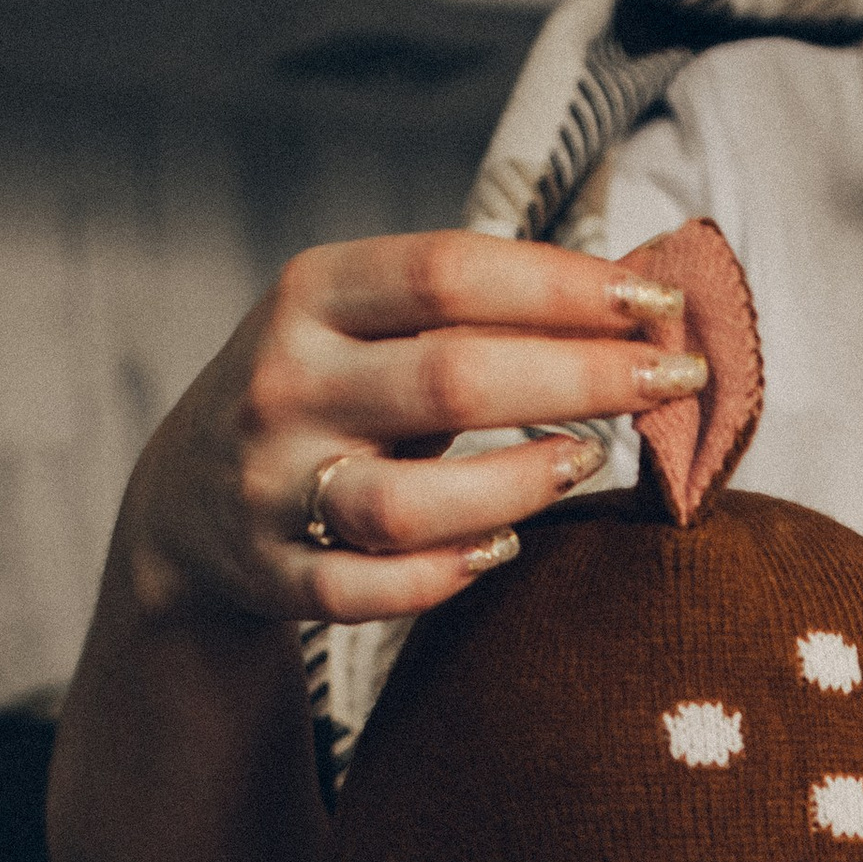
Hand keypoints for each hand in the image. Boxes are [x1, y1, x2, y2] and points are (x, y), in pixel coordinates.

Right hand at [116, 231, 710, 632]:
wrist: (188, 498)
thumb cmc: (331, 394)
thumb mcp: (366, 323)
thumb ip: (474, 312)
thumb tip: (640, 300)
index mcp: (312, 294)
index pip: (448, 271)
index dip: (564, 285)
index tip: (660, 301)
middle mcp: (285, 383)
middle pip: (451, 379)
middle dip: (583, 378)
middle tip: (674, 383)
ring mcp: (272, 485)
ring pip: (407, 503)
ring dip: (516, 485)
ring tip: (586, 462)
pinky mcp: (275, 575)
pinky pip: (371, 590)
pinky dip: (446, 574)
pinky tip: (503, 548)